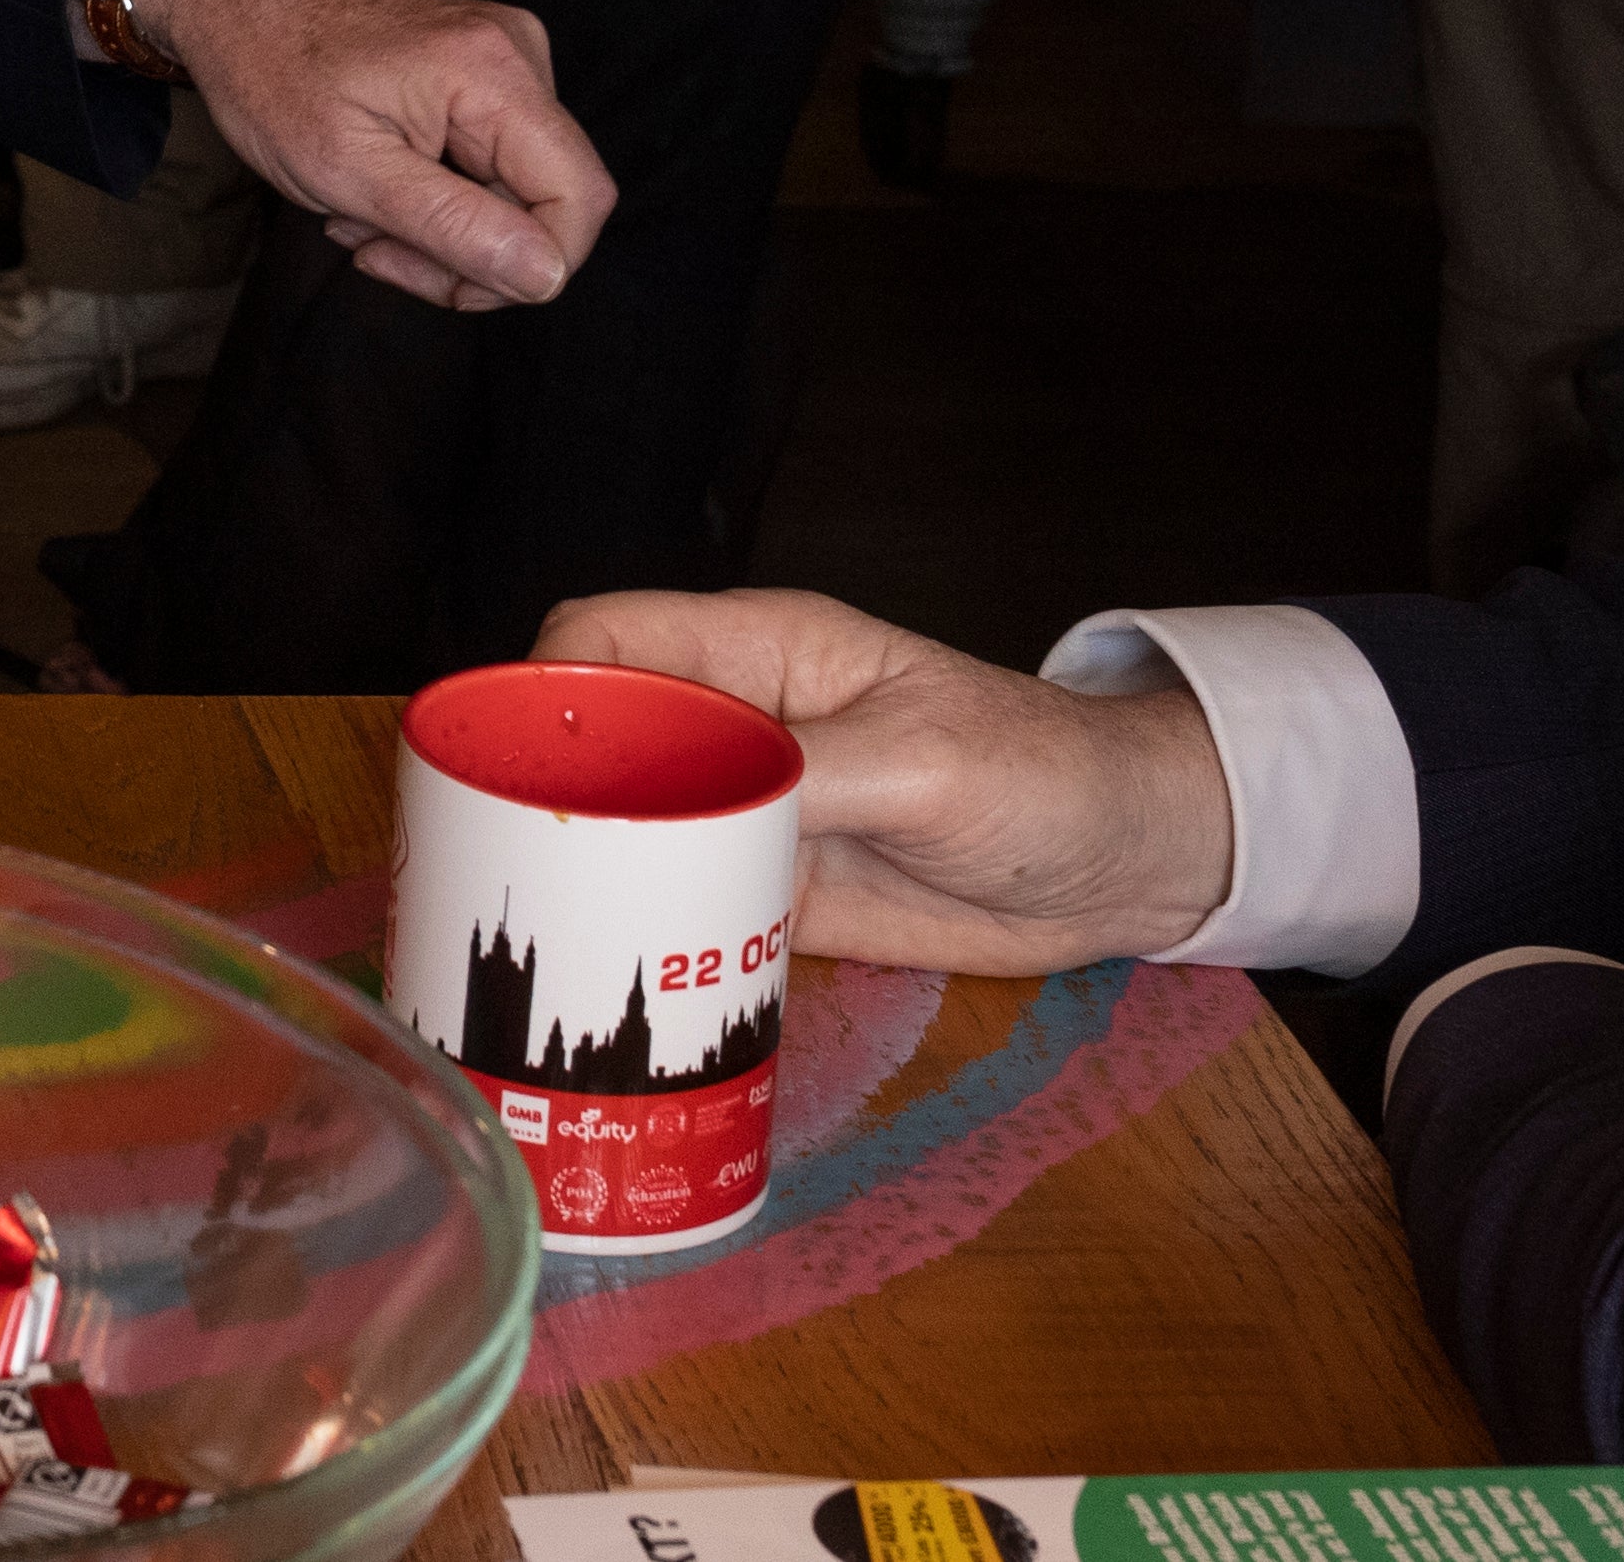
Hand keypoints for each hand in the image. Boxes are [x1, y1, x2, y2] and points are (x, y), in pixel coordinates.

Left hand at [124, 0, 612, 308]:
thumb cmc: (270, 71)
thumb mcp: (350, 172)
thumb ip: (453, 227)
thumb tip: (545, 276)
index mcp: (494, 71)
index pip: (579, 197)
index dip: (529, 266)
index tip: (445, 282)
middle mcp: (516, 54)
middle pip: (545, 200)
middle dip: (463, 251)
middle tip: (373, 250)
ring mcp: (500, 59)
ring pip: (512, 192)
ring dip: (438, 229)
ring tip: (357, 214)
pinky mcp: (480, 72)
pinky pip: (487, 164)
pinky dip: (433, 196)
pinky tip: (372, 188)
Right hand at [532, 587, 1238, 974]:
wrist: (1125, 863)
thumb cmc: (1040, 775)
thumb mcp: (926, 764)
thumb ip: (809, 778)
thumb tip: (692, 812)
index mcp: (762, 655)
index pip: (612, 639)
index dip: (546, 687)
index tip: (506, 766)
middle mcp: (739, 728)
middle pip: (602, 740)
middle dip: (545, 794)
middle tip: (498, 876)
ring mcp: (753, 815)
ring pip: (632, 829)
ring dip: (587, 877)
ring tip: (534, 942)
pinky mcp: (777, 894)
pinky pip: (685, 908)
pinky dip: (648, 939)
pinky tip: (613, 984)